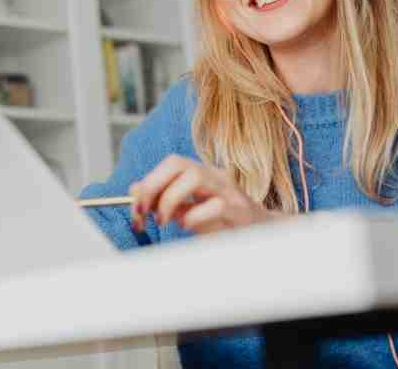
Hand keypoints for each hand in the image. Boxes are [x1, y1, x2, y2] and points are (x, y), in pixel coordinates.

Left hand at [128, 154, 280, 234]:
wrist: (263, 235)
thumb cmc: (224, 223)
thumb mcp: (191, 209)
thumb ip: (166, 199)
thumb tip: (134, 190)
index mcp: (203, 173)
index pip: (171, 163)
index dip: (148, 182)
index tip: (135, 207)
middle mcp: (216, 176)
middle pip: (178, 164)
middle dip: (154, 187)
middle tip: (145, 213)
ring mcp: (229, 191)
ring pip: (194, 178)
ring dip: (171, 200)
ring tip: (168, 220)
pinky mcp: (240, 211)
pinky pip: (213, 206)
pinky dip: (194, 217)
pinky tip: (191, 227)